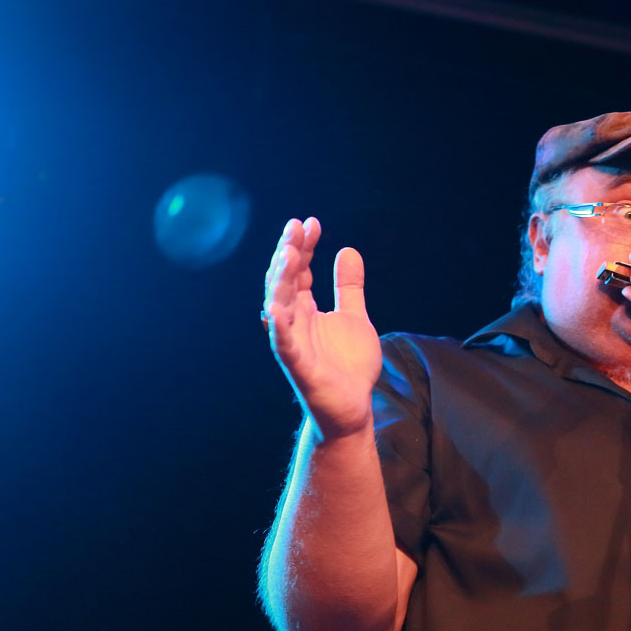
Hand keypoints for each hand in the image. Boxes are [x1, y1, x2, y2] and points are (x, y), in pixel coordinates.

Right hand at [263, 218, 381, 438]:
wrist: (353, 407)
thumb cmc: (348, 366)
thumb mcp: (354, 317)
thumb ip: (349, 287)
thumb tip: (347, 250)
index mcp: (306, 310)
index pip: (299, 271)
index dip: (303, 247)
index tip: (312, 223)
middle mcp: (295, 322)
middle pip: (285, 281)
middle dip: (289, 254)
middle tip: (296, 227)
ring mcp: (293, 342)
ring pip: (279, 306)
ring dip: (281, 280)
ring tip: (288, 254)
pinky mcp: (297, 365)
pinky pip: (283, 344)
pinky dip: (279, 327)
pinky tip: (275, 309)